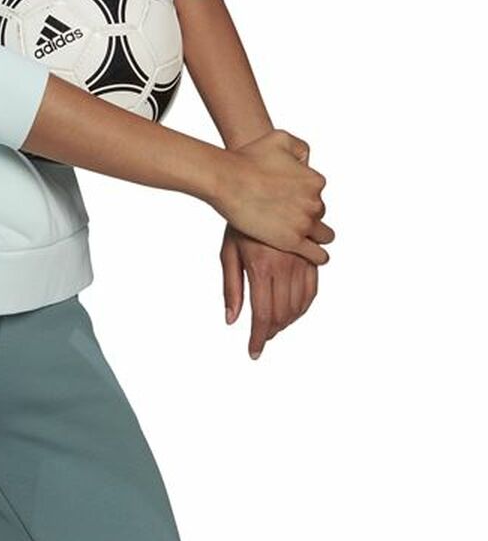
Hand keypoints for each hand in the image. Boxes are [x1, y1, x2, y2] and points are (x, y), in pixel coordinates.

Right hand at [211, 130, 333, 263]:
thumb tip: (306, 161)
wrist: (226, 179)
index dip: (302, 196)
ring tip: (298, 235)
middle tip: (283, 214)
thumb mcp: (279, 138)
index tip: (285, 197)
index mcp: (314, 180)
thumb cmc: (246, 158)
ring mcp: (304, 223)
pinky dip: (317, 256)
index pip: (317, 193)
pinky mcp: (293, 241)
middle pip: (318, 213)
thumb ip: (300, 148)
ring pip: (323, 235)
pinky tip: (310, 254)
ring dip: (315, 236)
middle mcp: (314, 201)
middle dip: (305, 214)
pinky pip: (318, 255)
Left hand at [220, 222, 317, 359]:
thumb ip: (232, 288)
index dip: (259, 337)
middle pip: (283, 314)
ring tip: (272, 325)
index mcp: (262, 267)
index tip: (254, 351)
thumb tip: (232, 320)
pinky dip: (302, 306)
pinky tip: (291, 310)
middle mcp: (286, 266)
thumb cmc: (238, 222)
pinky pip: (312, 290)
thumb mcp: (228, 252)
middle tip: (261, 337)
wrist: (260, 189)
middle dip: (271, 331)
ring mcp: (302, 261)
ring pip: (300, 305)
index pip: (263, 315)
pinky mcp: (311, 256)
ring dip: (287, 321)